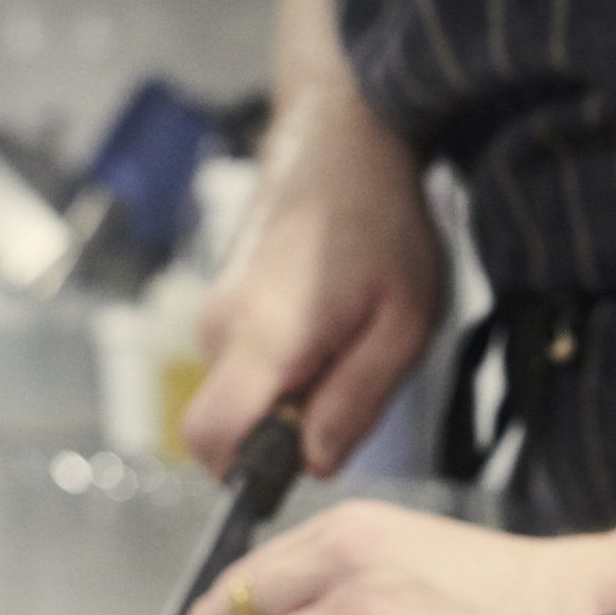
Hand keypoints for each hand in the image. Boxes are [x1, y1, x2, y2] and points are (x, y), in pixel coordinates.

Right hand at [182, 93, 442, 479]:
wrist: (344, 139)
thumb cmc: (384, 223)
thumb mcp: (405, 325)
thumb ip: (356, 402)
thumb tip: (314, 465)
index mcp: (263, 337)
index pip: (210, 439)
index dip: (245, 475)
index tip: (296, 465)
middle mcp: (219, 328)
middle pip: (226, 428)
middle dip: (282, 436)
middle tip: (349, 385)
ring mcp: (213, 315)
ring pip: (239, 399)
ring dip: (289, 399)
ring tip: (347, 342)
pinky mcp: (221, 307)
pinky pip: (243, 370)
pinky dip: (283, 370)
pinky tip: (328, 325)